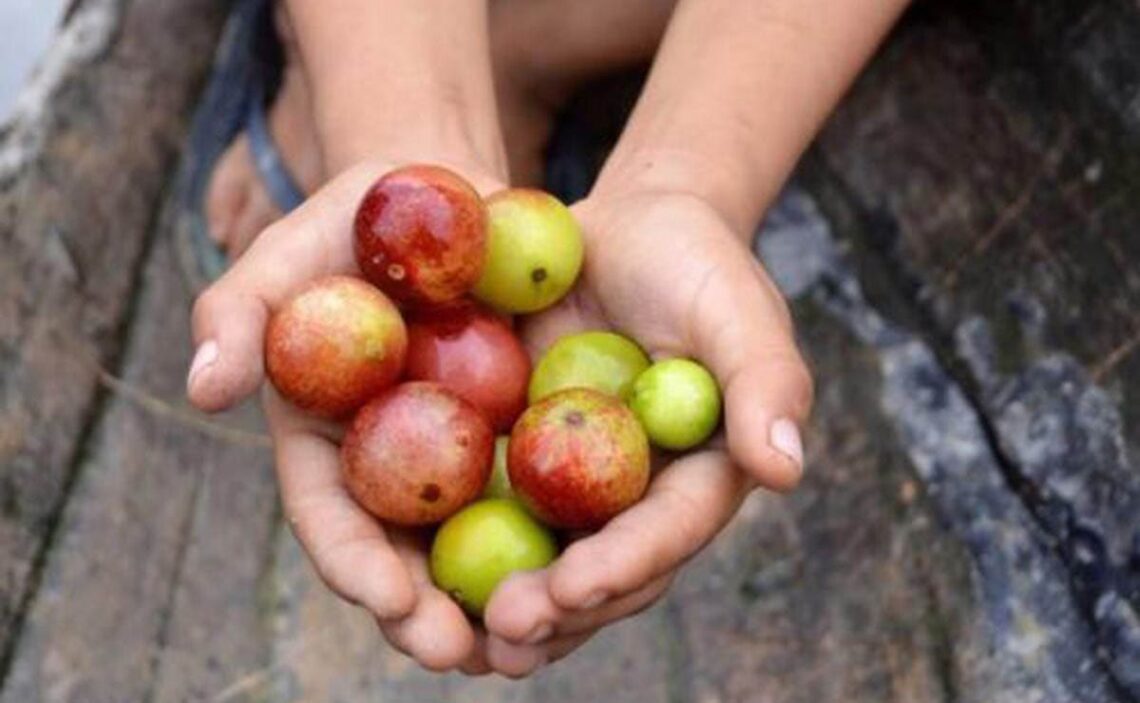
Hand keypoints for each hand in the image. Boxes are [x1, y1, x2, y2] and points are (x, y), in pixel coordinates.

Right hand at [187, 161, 507, 673]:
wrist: (454, 196)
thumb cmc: (360, 217)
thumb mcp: (294, 246)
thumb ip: (238, 308)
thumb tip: (203, 388)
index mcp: (325, 439)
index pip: (330, 516)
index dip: (355, 563)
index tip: (389, 599)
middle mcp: (390, 464)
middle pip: (403, 556)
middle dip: (425, 615)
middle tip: (460, 653)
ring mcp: (460, 456)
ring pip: (474, 546)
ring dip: (494, 602)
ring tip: (525, 643)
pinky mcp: (521, 436)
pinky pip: (543, 496)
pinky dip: (557, 541)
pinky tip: (589, 572)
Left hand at [479, 188, 812, 675]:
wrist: (625, 231)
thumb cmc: (695, 262)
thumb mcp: (736, 307)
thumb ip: (765, 381)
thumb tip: (783, 471)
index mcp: (701, 475)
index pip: (667, 533)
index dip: (624, 566)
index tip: (575, 588)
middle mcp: (639, 497)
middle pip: (602, 570)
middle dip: (557, 611)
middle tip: (503, 633)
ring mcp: (577, 484)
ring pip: (544, 561)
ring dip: (506, 606)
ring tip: (458, 641)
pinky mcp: (523, 459)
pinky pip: (490, 510)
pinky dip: (459, 547)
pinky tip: (411, 576)